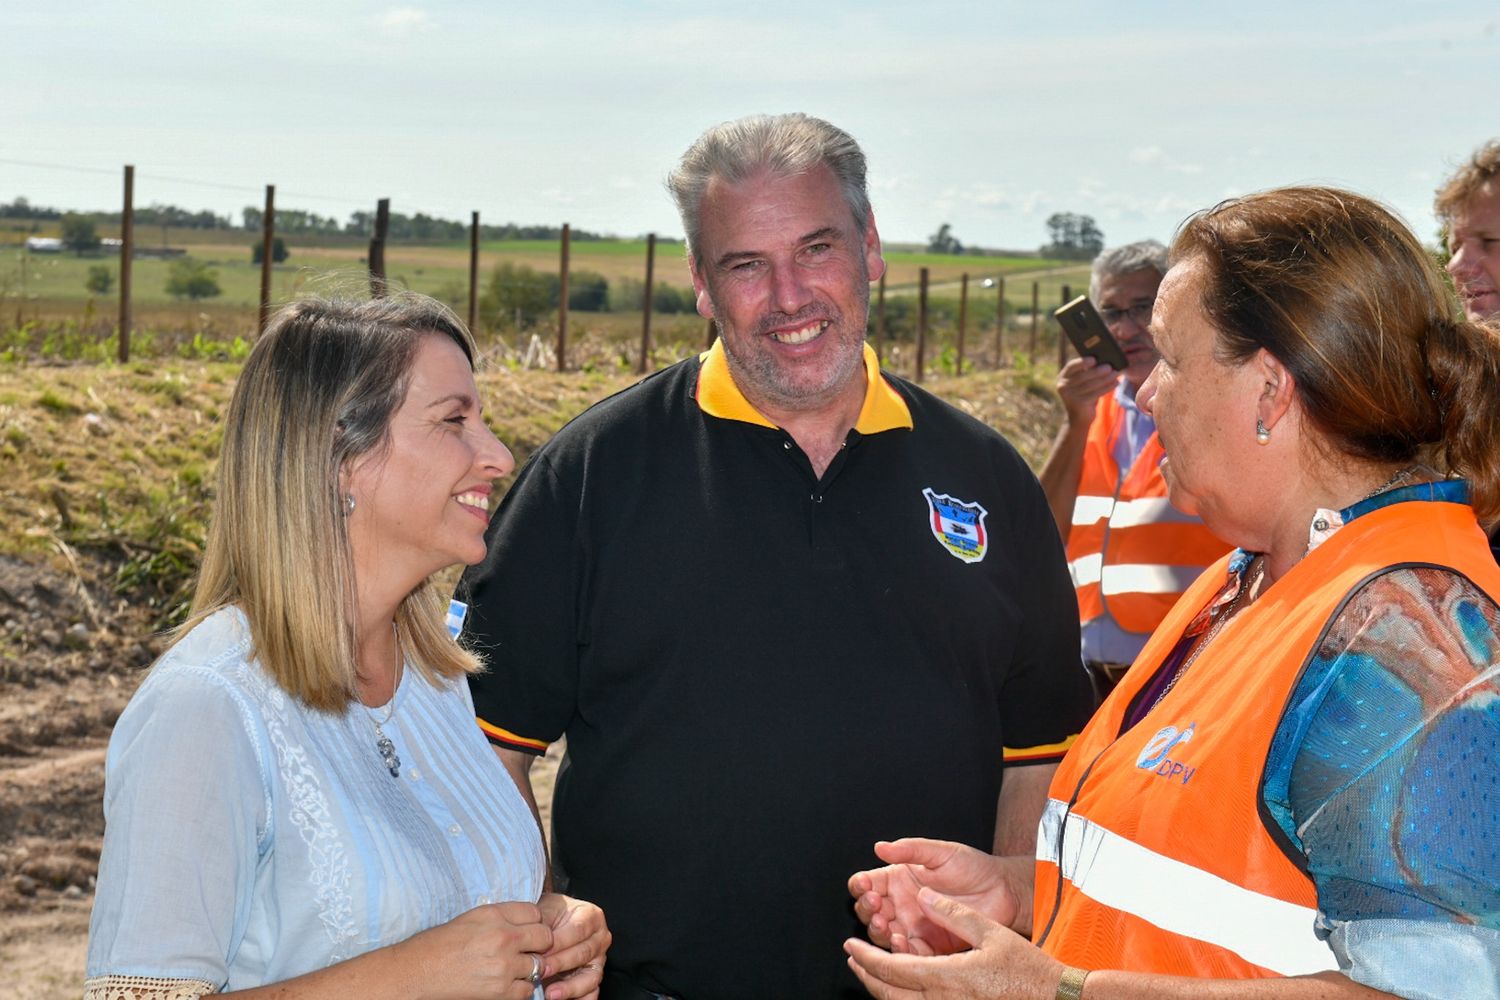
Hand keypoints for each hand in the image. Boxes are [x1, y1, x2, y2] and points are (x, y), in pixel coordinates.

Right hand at [398, 901, 552, 999]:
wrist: (417, 973)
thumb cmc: (439, 945)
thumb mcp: (472, 918)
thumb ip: (501, 917)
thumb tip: (526, 922)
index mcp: (494, 914)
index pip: (535, 912)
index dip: (532, 922)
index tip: (525, 930)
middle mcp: (503, 936)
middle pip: (545, 936)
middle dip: (539, 944)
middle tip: (526, 951)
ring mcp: (504, 965)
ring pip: (538, 965)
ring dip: (528, 969)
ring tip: (509, 970)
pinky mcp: (501, 991)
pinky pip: (527, 990)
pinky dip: (520, 989)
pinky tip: (504, 984)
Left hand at [537, 892, 610, 999]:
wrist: (551, 924)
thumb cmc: (549, 916)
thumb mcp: (546, 910)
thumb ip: (542, 922)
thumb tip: (532, 938)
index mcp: (592, 916)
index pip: (578, 930)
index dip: (558, 942)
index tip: (539, 950)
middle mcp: (600, 938)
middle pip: (583, 954)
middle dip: (559, 964)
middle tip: (539, 970)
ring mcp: (599, 960)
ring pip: (590, 978)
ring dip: (569, 988)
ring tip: (550, 993)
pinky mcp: (593, 979)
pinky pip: (591, 994)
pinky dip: (578, 999)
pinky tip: (559, 999)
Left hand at [845, 888, 1061, 999]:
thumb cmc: (1027, 968)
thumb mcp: (990, 931)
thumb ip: (952, 912)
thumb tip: (922, 895)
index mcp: (946, 978)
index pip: (892, 969)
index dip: (867, 958)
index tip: (850, 946)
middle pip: (888, 994)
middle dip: (866, 975)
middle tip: (852, 958)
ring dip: (880, 989)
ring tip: (870, 971)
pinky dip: (901, 999)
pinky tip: (902, 987)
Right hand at [849, 840, 1021, 955]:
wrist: (1002, 892)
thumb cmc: (973, 868)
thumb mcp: (940, 853)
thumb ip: (910, 850)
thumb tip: (880, 847)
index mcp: (898, 879)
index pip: (867, 883)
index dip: (860, 885)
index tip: (864, 884)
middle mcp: (899, 904)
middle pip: (868, 911)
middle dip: (866, 909)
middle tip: (875, 905)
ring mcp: (911, 926)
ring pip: (882, 934)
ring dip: (878, 931)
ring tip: (885, 925)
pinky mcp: (927, 947)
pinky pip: (906, 953)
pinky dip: (899, 951)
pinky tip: (901, 942)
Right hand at [1056, 356, 1118, 427]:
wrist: (1078, 418)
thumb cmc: (1083, 395)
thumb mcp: (1081, 383)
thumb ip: (1087, 372)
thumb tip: (1104, 360)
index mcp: (1062, 378)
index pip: (1071, 366)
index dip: (1082, 362)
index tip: (1094, 359)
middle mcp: (1063, 387)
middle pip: (1083, 376)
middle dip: (1098, 371)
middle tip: (1110, 367)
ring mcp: (1070, 397)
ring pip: (1091, 384)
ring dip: (1105, 378)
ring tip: (1116, 373)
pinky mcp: (1079, 404)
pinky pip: (1096, 393)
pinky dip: (1107, 387)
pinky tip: (1116, 383)